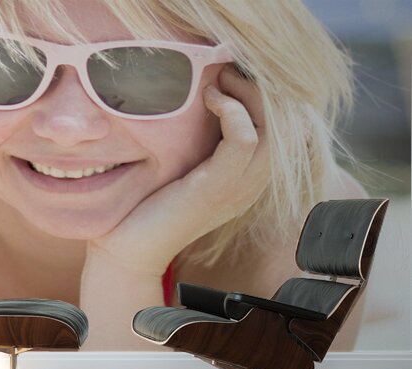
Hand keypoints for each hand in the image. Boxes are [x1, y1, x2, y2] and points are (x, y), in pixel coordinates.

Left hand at [86, 65, 269, 278]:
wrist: (129, 247)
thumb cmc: (150, 204)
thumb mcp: (186, 165)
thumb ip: (206, 140)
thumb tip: (207, 93)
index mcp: (249, 178)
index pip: (289, 129)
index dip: (270, 95)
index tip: (235, 75)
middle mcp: (252, 184)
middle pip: (288, 123)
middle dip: (262, 87)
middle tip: (227, 71)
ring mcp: (238, 188)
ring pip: (274, 128)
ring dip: (248, 93)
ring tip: (218, 82)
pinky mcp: (216, 188)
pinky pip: (244, 138)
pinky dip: (231, 110)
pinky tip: (208, 100)